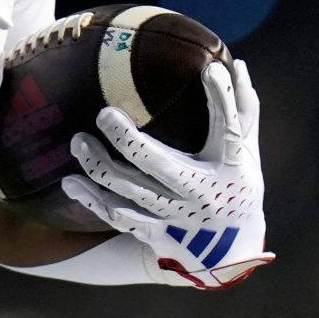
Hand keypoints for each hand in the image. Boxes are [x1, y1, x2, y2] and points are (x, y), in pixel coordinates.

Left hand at [60, 59, 273, 288]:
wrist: (230, 254)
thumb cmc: (236, 187)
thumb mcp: (247, 153)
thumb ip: (242, 111)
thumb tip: (236, 63)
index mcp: (232, 167)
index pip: (229, 129)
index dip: (222, 100)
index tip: (210, 71)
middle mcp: (202, 194)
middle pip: (161, 165)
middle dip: (128, 141)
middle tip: (104, 114)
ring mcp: (177, 217)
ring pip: (131, 192)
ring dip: (100, 167)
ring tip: (78, 142)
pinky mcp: (156, 234)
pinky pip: (118, 217)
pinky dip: (92, 201)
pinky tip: (71, 182)